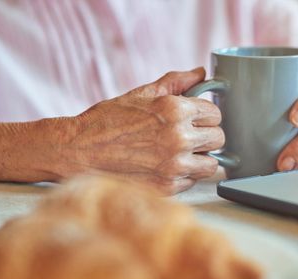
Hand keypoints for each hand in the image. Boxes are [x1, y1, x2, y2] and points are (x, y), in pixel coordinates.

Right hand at [58, 67, 223, 193]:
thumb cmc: (108, 121)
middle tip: (190, 135)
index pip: (216, 114)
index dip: (206, 115)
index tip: (197, 118)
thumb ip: (176, 82)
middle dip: (206, 135)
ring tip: (181, 153)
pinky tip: (165, 166)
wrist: (79, 151)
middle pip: (219, 138)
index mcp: (175, 111)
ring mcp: (174, 166)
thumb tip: (201, 73)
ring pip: (211, 164)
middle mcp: (179, 138)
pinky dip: (184, 175)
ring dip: (200, 158)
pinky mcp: (168, 187)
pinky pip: (192, 181)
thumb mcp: (142, 93)